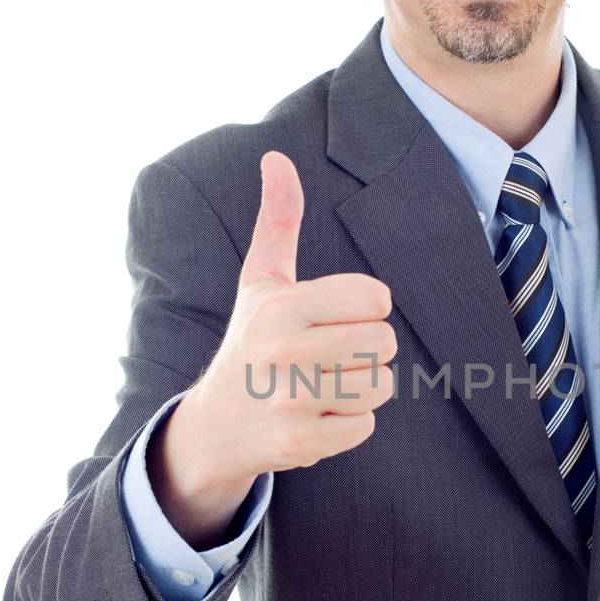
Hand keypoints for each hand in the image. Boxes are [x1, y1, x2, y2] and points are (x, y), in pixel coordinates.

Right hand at [151, 151, 395, 544]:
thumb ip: (279, 221)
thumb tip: (276, 157)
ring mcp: (288, 400)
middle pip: (383, 342)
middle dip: (366, 351)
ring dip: (360, 389)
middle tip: (330, 356)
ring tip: (323, 386)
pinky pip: (365, 427)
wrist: (215, 425)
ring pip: (380, 386)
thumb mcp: (261, 281)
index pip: (375, 297)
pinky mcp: (298, 444)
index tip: (332, 319)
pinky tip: (316, 417)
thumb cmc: (251, 342)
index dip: (364, 309)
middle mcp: (281, 350)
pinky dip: (349, 425)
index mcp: (282, 304)